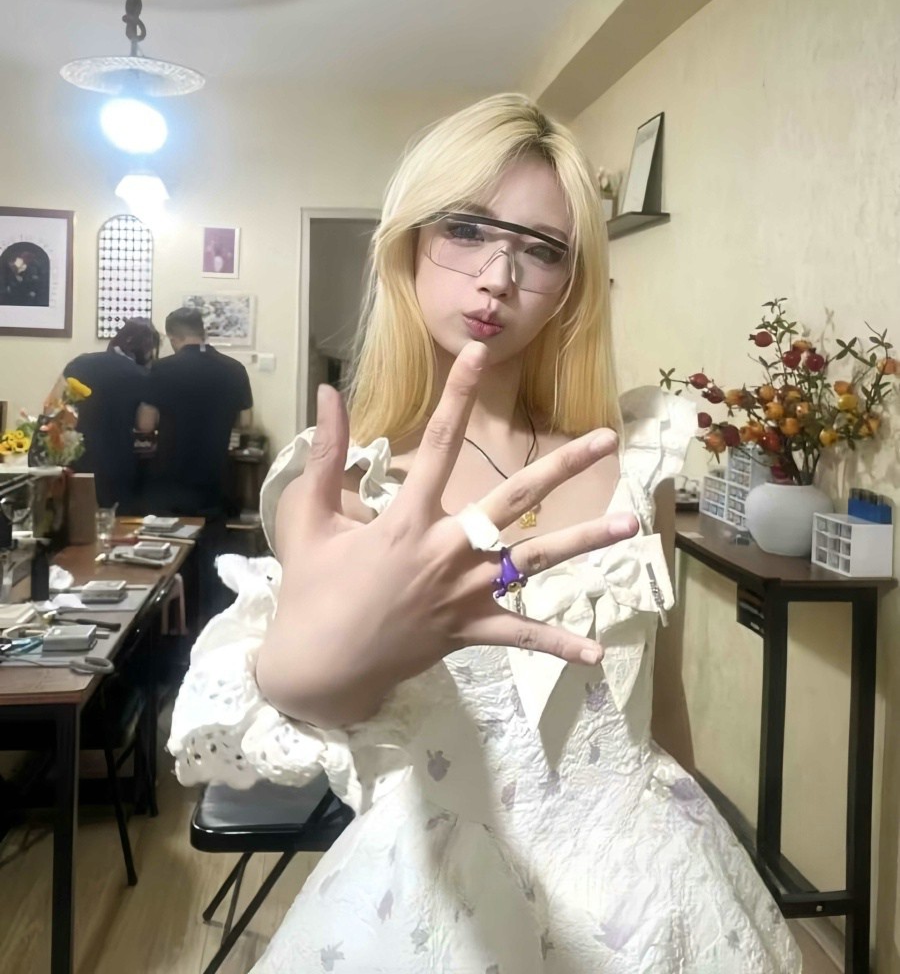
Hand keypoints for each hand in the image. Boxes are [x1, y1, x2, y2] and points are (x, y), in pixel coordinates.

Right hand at [258, 342, 637, 726]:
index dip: (459, 394)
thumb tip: (329, 395)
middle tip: (606, 438)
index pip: (439, 443)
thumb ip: (326, 456)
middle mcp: (446, 550)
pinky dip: (557, 644)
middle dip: (562, 466)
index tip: (480, 353)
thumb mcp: (310, 519)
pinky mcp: (469, 631)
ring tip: (628, 524)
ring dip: (583, 542)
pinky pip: (520, 636)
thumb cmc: (312, 590)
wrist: (319, 669)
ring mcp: (464, 594)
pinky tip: (596, 652)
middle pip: (514, 499)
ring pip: (533, 562)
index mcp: (407, 519)